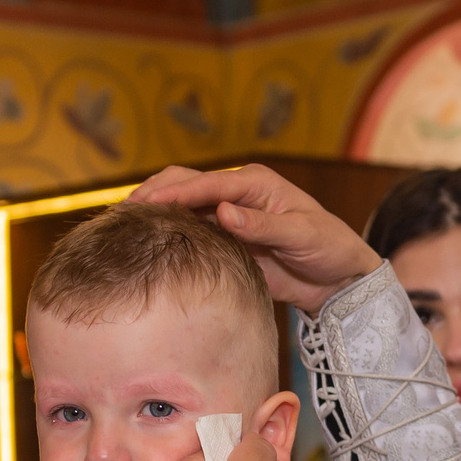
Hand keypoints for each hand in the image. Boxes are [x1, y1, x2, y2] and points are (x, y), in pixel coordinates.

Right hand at [130, 164, 379, 311]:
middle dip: (154, 193)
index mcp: (255, 184)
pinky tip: (145, 244)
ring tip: (122, 225)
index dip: (175, 192)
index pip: (207, 184)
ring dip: (155, 212)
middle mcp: (237, 195)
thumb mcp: (301, 236)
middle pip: (185, 184)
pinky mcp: (225, 239)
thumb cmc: (328, 247)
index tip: (146, 202)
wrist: (337, 276)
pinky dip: (168, 233)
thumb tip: (224, 212)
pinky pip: (190, 232)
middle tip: (122, 211)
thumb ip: (262, 226)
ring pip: (182, 207)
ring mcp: (229, 216)